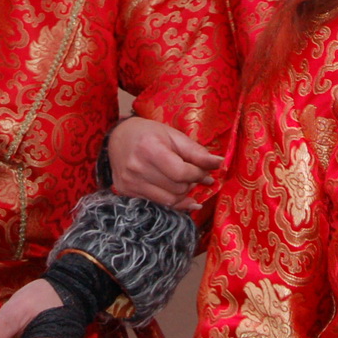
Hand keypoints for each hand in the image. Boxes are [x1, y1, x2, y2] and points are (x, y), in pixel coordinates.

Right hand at [108, 117, 223, 207]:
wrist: (118, 137)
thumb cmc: (148, 133)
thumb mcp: (173, 135)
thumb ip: (196, 151)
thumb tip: (219, 163)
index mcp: (149, 148)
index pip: (182, 173)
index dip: (198, 174)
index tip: (206, 171)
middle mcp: (137, 168)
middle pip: (177, 188)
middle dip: (192, 182)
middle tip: (195, 174)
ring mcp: (130, 182)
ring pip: (170, 200)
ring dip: (184, 193)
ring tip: (185, 181)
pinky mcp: (126, 192)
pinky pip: (158, 204)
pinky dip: (173, 201)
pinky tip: (181, 196)